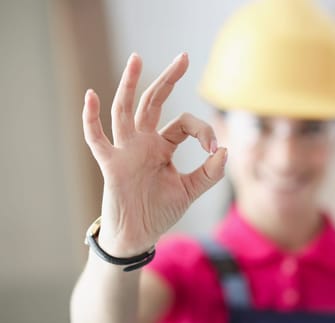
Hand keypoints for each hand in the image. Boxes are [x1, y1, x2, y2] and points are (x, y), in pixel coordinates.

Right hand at [82, 53, 226, 256]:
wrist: (139, 235)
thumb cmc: (161, 210)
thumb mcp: (191, 190)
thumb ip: (209, 173)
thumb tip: (225, 150)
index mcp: (163, 146)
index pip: (184, 123)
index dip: (202, 130)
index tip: (214, 148)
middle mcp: (144, 142)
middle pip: (154, 102)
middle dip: (168, 79)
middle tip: (183, 56)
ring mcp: (126, 150)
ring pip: (126, 110)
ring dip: (130, 85)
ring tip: (137, 58)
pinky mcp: (111, 164)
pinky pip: (97, 139)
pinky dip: (91, 118)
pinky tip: (92, 96)